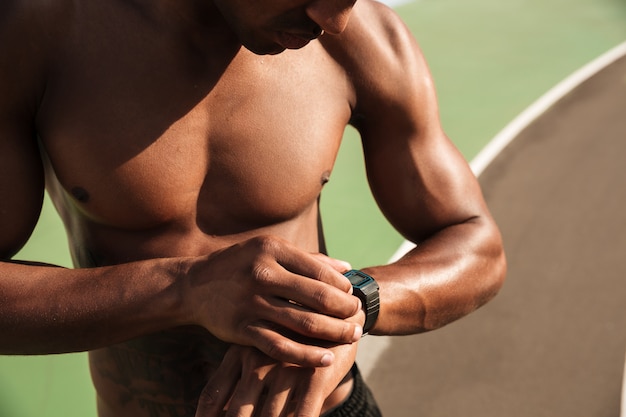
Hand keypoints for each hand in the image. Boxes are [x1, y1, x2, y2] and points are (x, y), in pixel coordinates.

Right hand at [183, 235, 362, 366]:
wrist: (194, 286)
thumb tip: (347, 268)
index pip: (320, 271)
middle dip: (345, 311)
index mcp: (272, 250)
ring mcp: (251, 302)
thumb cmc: (240, 265)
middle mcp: (262, 273)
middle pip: (317, 297)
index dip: (343, 287)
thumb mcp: (270, 251)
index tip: (353, 297)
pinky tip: (326, 359)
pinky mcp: (242, 328)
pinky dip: (307, 355)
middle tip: (359, 318)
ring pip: (304, 323)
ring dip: (334, 333)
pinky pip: (280, 346)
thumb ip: (309, 260)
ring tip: (352, 336)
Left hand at [194, 343, 358, 416]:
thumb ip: (238, 374)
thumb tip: (218, 410)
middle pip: (236, 414)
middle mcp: (258, 361)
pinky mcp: (315, 376)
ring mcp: (286, 368)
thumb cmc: (293, 336)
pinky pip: (302, 416)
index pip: (212, 395)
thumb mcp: (261, 346)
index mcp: (240, 353)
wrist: (338, 311)